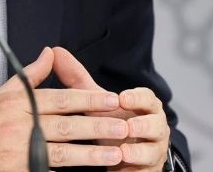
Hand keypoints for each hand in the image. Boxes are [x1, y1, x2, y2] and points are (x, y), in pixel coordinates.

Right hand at [0, 47, 127, 169]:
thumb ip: (30, 76)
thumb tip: (50, 53)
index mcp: (17, 103)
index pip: (61, 99)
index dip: (88, 99)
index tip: (111, 100)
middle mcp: (19, 125)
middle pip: (67, 125)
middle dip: (98, 126)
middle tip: (123, 126)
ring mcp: (17, 152)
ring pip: (63, 153)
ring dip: (91, 154)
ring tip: (115, 153)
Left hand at [51, 46, 170, 170]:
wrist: (123, 155)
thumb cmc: (111, 123)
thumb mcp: (95, 102)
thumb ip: (78, 79)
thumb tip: (55, 52)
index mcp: (145, 107)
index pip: (149, 97)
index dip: (138, 97)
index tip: (123, 97)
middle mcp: (154, 128)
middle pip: (157, 124)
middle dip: (144, 125)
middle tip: (129, 126)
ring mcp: (154, 151)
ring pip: (153, 151)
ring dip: (139, 151)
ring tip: (124, 152)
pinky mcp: (148, 170)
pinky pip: (146, 171)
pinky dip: (134, 170)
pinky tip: (122, 169)